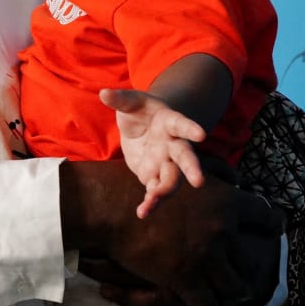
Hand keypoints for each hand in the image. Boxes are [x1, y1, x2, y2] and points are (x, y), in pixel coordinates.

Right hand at [63, 160, 279, 305]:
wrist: (113, 207)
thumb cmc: (146, 184)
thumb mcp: (189, 170)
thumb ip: (217, 174)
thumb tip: (237, 180)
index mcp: (228, 202)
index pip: (269, 220)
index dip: (269, 230)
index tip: (267, 236)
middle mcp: (223, 230)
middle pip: (254, 261)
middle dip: (247, 271)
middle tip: (242, 275)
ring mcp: (205, 257)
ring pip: (234, 288)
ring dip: (228, 293)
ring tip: (222, 294)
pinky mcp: (184, 278)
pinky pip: (207, 305)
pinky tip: (199, 304)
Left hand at [102, 89, 206, 218]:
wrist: (143, 127)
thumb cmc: (139, 111)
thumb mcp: (130, 103)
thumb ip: (119, 100)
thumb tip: (103, 93)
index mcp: (169, 122)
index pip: (181, 124)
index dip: (190, 128)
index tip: (201, 135)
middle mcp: (172, 144)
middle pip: (184, 157)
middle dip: (191, 168)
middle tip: (199, 182)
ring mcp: (165, 162)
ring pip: (172, 179)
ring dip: (165, 191)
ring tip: (152, 201)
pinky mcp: (154, 176)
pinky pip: (155, 191)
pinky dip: (150, 202)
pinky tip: (142, 212)